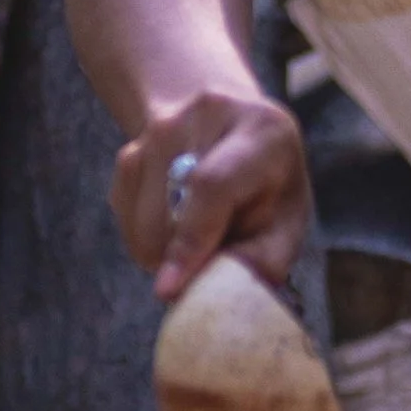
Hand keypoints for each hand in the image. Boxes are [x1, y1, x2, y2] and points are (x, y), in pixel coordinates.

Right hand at [111, 91, 310, 297]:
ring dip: (162, 247)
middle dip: (178, 256)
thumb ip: (262, 258)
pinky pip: (124, 214)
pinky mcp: (131, 148)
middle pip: (166, 210)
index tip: (170, 289)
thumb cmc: (269, 185)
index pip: (212, 186)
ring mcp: (160, 127)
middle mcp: (205, 115)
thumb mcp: (286, 219)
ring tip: (201, 233)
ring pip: (139, 218)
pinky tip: (176, 220)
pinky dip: (146, 235)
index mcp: (262, 131)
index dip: (190, 242)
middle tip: (210, 259)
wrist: (235, 125)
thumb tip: (215, 295)